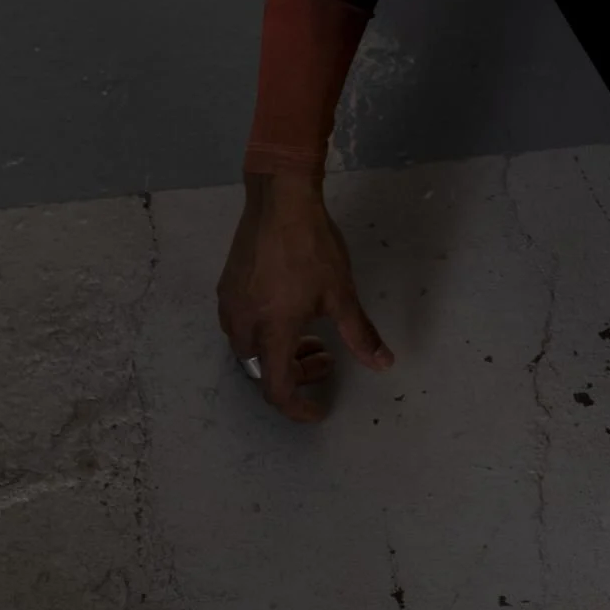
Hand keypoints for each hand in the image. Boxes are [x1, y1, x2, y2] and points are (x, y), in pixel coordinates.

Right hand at [216, 171, 392, 422]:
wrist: (279, 200)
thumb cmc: (312, 246)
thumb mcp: (341, 294)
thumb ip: (360, 334)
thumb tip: (384, 364)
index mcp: (272, 332)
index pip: (278, 389)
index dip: (298, 407)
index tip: (318, 410)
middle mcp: (243, 325)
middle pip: (264, 371)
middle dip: (296, 374)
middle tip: (327, 358)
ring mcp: (230, 306)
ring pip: (251, 350)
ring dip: (280, 353)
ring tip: (311, 334)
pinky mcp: (226, 288)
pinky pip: (241, 326)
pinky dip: (265, 333)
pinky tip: (288, 311)